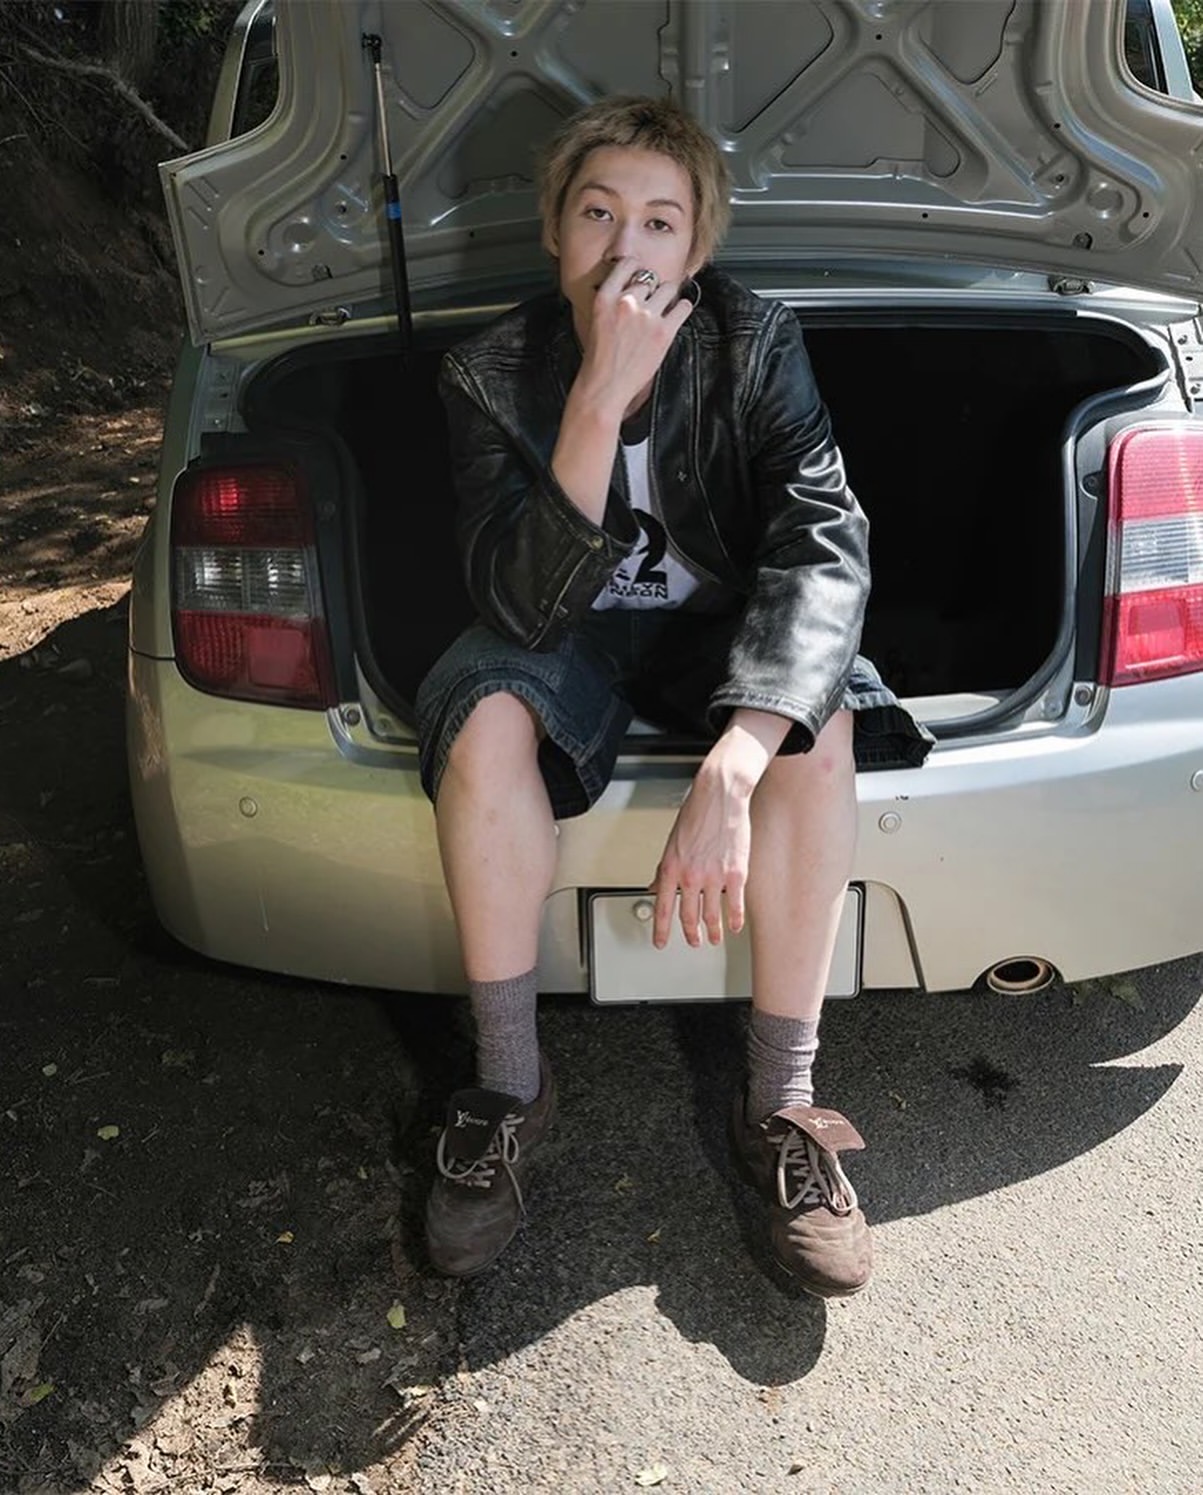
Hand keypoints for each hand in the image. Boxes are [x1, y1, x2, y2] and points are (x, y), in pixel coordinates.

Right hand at [578, 257, 693, 416]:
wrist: (605, 387)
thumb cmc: (599, 361)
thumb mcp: (597, 321)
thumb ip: (614, 303)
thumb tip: (635, 291)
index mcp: (606, 298)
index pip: (627, 265)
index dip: (636, 268)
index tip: (640, 274)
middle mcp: (627, 302)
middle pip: (649, 278)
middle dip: (651, 290)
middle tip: (650, 304)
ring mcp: (647, 316)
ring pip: (668, 288)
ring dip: (667, 297)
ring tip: (664, 309)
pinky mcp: (664, 332)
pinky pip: (683, 307)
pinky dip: (682, 309)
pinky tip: (677, 313)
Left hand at [650, 767, 751, 949]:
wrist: (720, 796)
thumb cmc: (697, 813)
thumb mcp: (672, 841)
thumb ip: (664, 867)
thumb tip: (653, 884)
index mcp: (671, 867)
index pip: (662, 907)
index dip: (661, 930)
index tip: (661, 942)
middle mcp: (690, 876)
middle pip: (688, 916)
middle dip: (690, 934)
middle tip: (693, 942)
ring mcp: (714, 877)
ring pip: (712, 915)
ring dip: (712, 931)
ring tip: (714, 938)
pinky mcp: (736, 873)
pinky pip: (735, 905)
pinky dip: (734, 920)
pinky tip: (734, 926)